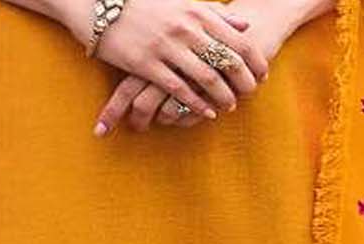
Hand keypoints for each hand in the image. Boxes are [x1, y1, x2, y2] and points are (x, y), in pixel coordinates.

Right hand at [71, 0, 269, 129]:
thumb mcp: (184, 2)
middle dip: (244, 82)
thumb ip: (215, 13)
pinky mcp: (148, 64)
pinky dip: (197, 103)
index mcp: (197, 11)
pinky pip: (179, 90)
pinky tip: (208, 112)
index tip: (263, 75)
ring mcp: (166, 46)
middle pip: (227, 61)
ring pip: (206, 78)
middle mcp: (185, 28)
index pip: (238, 39)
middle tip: (251, 95)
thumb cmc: (146, 4)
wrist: (100, 4)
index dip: (255, 60)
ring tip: (230, 106)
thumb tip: (245, 23)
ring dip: (223, 96)